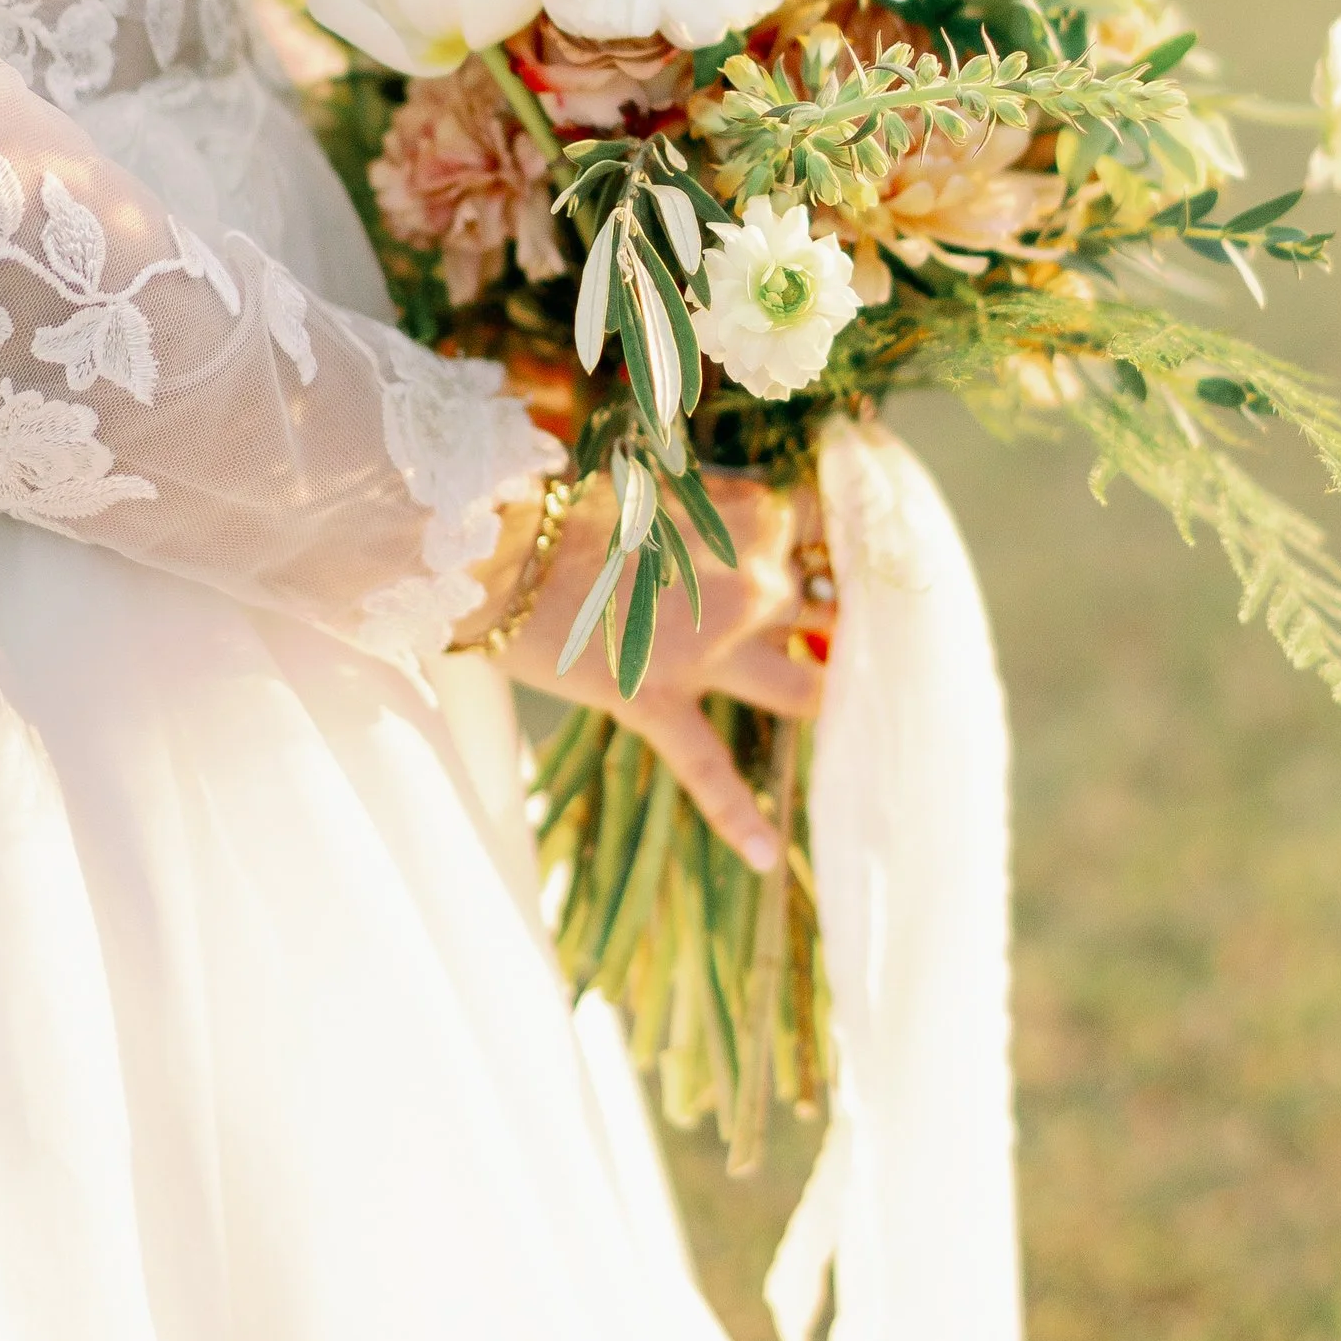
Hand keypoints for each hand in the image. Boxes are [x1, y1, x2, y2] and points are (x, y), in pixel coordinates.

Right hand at [500, 471, 821, 872]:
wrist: (499, 546)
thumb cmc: (574, 499)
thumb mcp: (666, 483)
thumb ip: (721, 506)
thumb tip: (751, 523)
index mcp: (758, 520)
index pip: (837, 533)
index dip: (841, 548)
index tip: (838, 558)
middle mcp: (754, 588)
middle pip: (824, 612)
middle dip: (827, 619)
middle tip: (831, 626)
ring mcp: (711, 655)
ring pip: (805, 692)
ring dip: (823, 695)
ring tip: (834, 706)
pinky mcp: (658, 704)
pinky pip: (709, 773)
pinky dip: (740, 818)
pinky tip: (765, 857)